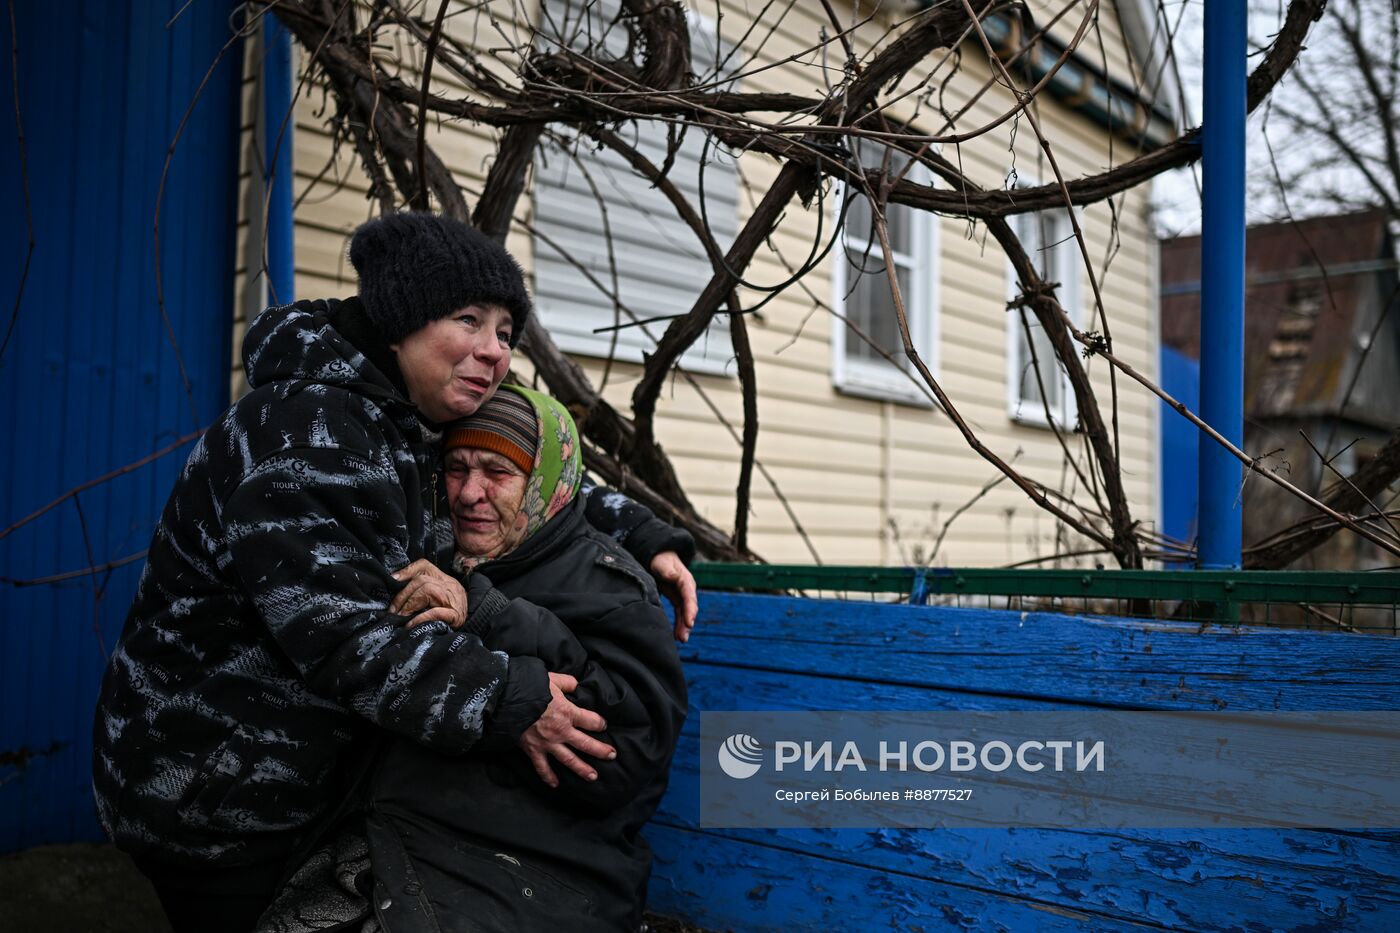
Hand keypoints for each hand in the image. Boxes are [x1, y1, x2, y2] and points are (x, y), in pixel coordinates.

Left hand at [389, 559, 466, 627]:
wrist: (472, 628)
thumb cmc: (449, 616)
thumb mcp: (437, 600)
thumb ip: (422, 593)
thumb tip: (396, 594)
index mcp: (444, 580)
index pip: (425, 566)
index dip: (408, 570)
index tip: (393, 579)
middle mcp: (450, 586)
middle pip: (422, 580)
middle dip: (403, 595)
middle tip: (394, 610)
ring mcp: (454, 599)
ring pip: (428, 590)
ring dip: (410, 604)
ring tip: (401, 617)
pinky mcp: (456, 615)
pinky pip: (435, 611)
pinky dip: (420, 618)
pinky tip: (410, 624)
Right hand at [518, 673, 615, 787]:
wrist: (506, 700)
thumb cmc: (530, 688)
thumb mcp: (553, 679)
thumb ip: (568, 682)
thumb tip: (576, 685)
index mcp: (568, 712)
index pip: (591, 721)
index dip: (600, 723)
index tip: (603, 725)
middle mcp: (561, 731)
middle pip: (586, 743)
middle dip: (601, 750)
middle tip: (612, 756)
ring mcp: (548, 743)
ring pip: (569, 760)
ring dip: (582, 769)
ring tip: (593, 776)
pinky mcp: (533, 750)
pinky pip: (542, 767)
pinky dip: (548, 776)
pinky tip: (555, 784)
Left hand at [650, 550, 697, 641]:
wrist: (660, 556)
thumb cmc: (661, 559)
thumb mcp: (663, 563)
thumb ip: (669, 571)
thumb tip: (675, 577)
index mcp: (685, 580)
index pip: (689, 597)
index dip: (690, 610)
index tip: (690, 623)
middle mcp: (687, 590)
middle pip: (689, 608)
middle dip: (687, 623)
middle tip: (683, 637)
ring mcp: (682, 595)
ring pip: (685, 613)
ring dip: (683, 627)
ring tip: (681, 640)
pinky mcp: (676, 599)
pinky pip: (679, 614)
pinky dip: (679, 624)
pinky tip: (676, 636)